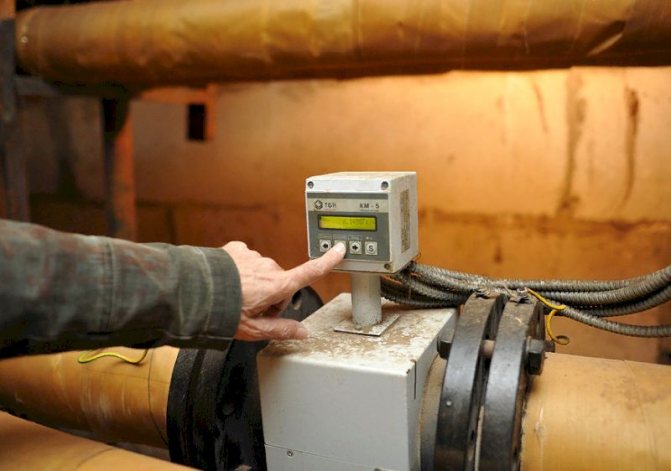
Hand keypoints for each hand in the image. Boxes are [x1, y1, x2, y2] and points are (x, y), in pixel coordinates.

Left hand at [222, 241, 345, 340]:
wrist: (194, 291)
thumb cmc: (222, 311)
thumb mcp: (253, 329)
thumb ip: (281, 329)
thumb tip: (302, 333)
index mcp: (276, 285)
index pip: (309, 273)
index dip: (327, 262)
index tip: (340, 250)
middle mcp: (268, 267)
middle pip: (281, 283)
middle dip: (271, 296)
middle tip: (252, 311)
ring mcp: (252, 256)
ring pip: (263, 272)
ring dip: (255, 284)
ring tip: (236, 297)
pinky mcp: (237, 249)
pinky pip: (247, 260)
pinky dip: (242, 271)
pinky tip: (230, 282)